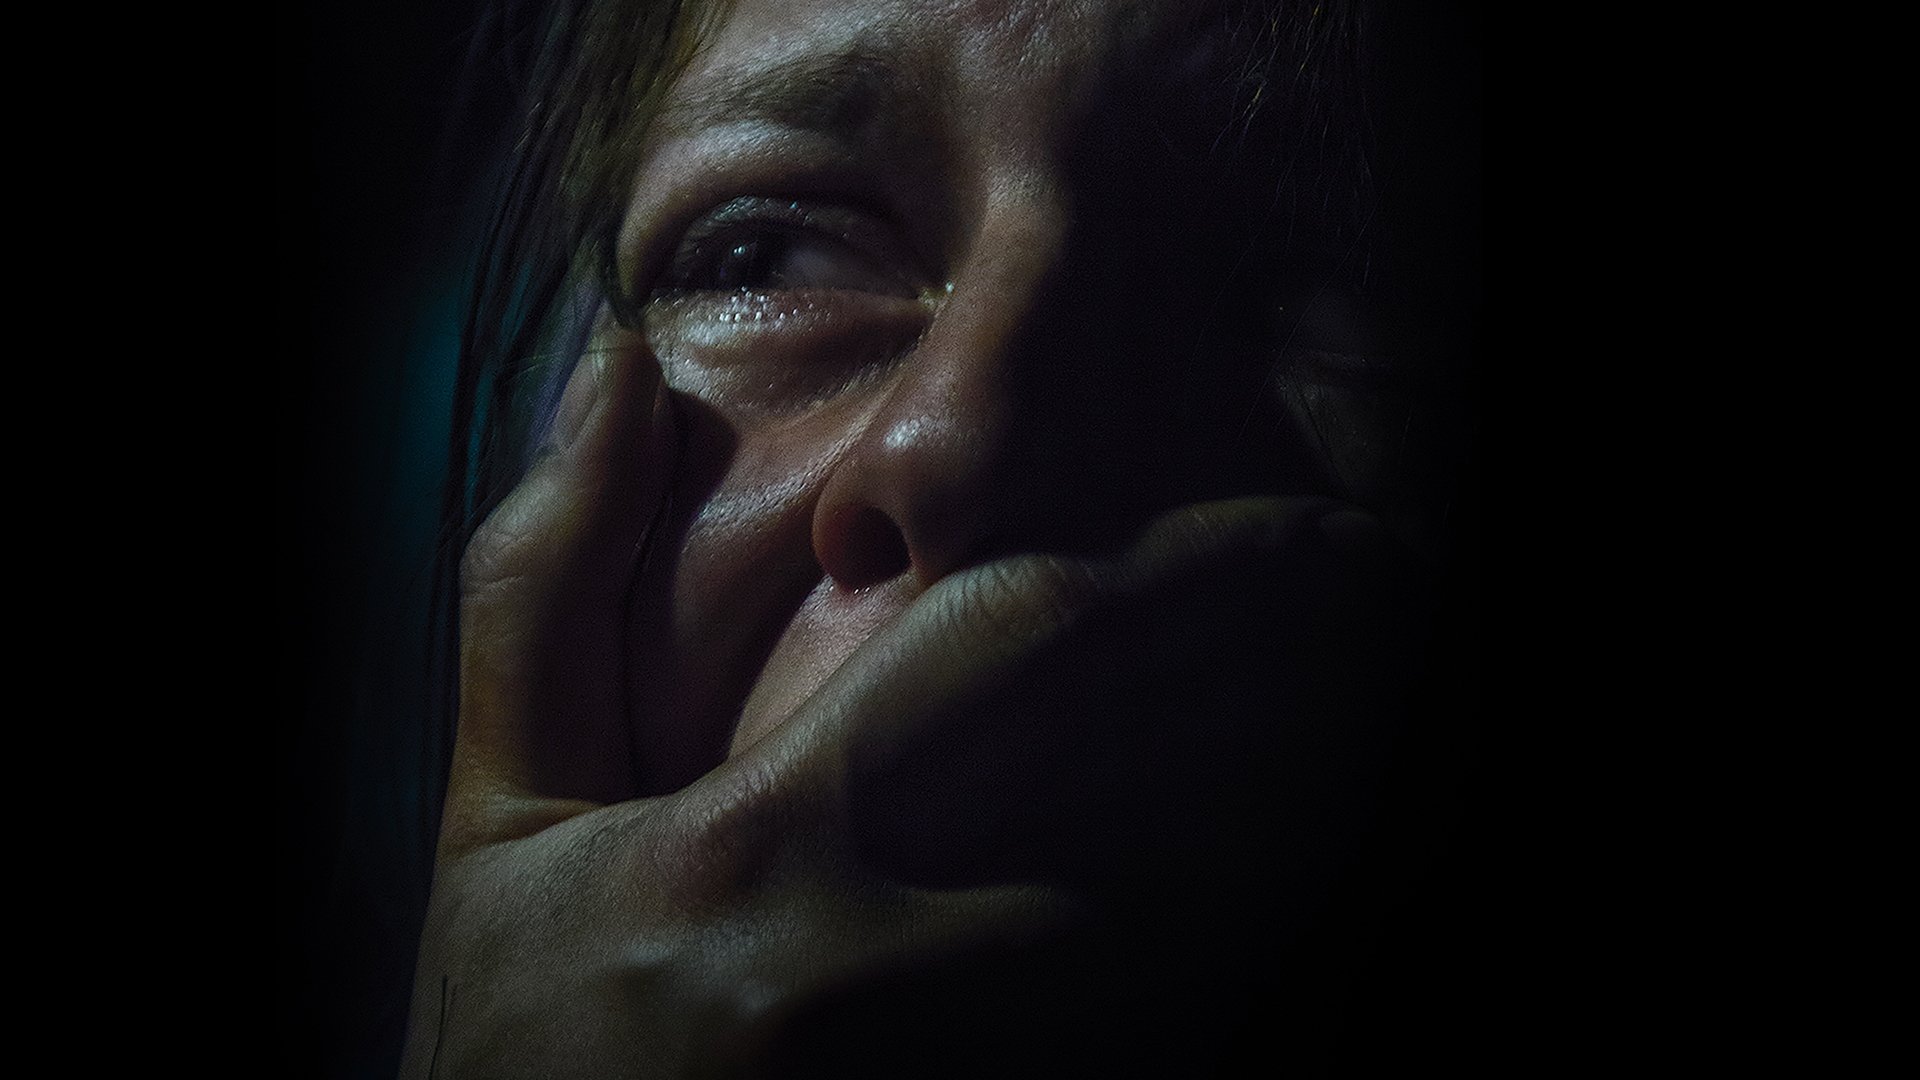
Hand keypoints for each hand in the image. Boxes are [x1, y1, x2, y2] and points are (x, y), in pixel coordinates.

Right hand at [398, 328, 1426, 1077]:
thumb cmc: (523, 1049)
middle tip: (1406, 591)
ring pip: (1224, 921)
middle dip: (1320, 675)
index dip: (1219, 569)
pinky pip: (1192, 1023)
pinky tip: (1303, 871)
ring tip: (1387, 711)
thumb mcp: (500, 823)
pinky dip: (1264, 940)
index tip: (1333, 528)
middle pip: (1188, 778)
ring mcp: (984, 1076)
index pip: (1040, 641)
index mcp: (766, 849)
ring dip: (1321, 809)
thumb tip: (615, 366)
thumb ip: (552, 589)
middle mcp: (903, 972)